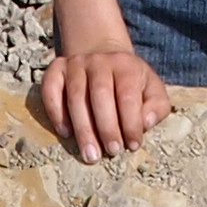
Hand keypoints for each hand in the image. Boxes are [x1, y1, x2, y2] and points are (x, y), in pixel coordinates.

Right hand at [37, 45, 173, 162]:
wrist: (100, 52)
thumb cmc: (129, 80)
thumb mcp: (151, 88)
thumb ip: (156, 107)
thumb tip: (145, 124)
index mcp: (125, 65)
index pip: (127, 95)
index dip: (130, 122)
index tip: (132, 145)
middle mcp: (98, 61)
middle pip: (100, 94)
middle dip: (106, 127)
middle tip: (111, 152)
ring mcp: (74, 64)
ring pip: (75, 96)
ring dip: (83, 128)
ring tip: (90, 154)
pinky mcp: (55, 70)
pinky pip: (50, 91)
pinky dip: (56, 113)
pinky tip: (65, 133)